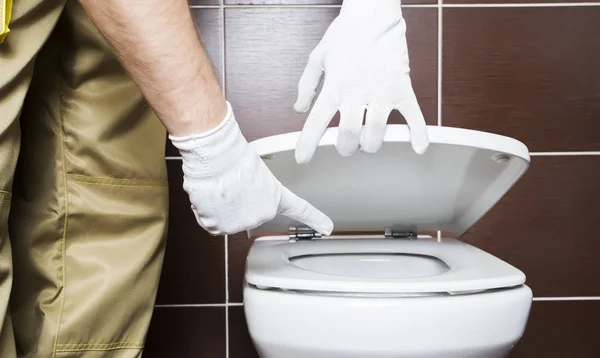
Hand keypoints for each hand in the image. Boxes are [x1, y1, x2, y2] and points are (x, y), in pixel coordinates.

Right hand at [170, 102, 333, 235]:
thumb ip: (254, 188)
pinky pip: (211, 223)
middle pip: (246, 214)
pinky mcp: (220, 227)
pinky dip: (207, 212)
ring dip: (220, 207)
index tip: (327, 228)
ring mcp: (241, 224)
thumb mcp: (255, 170)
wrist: (216, 159)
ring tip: (220, 188)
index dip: (315, 219)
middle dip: (236, 204)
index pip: (300, 209)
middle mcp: (261, 215)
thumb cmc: (232, 157)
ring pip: (227, 219)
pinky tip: (211, 197)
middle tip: (231, 186)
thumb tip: (241, 189)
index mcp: (275, 196)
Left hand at [294, 0, 428, 163]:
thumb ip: (306, 85)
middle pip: (350, 136)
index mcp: (333, 87)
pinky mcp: (402, 88)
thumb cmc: (346, 33)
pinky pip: (414, 116)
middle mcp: (356, 93)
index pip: (316, 123)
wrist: (374, 13)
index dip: (308, 145)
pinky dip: (418, 134)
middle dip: (346, 148)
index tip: (303, 159)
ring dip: (372, 144)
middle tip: (347, 146)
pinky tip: (418, 147)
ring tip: (369, 141)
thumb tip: (299, 109)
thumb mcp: (318, 58)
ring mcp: (381, 92)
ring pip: (377, 133)